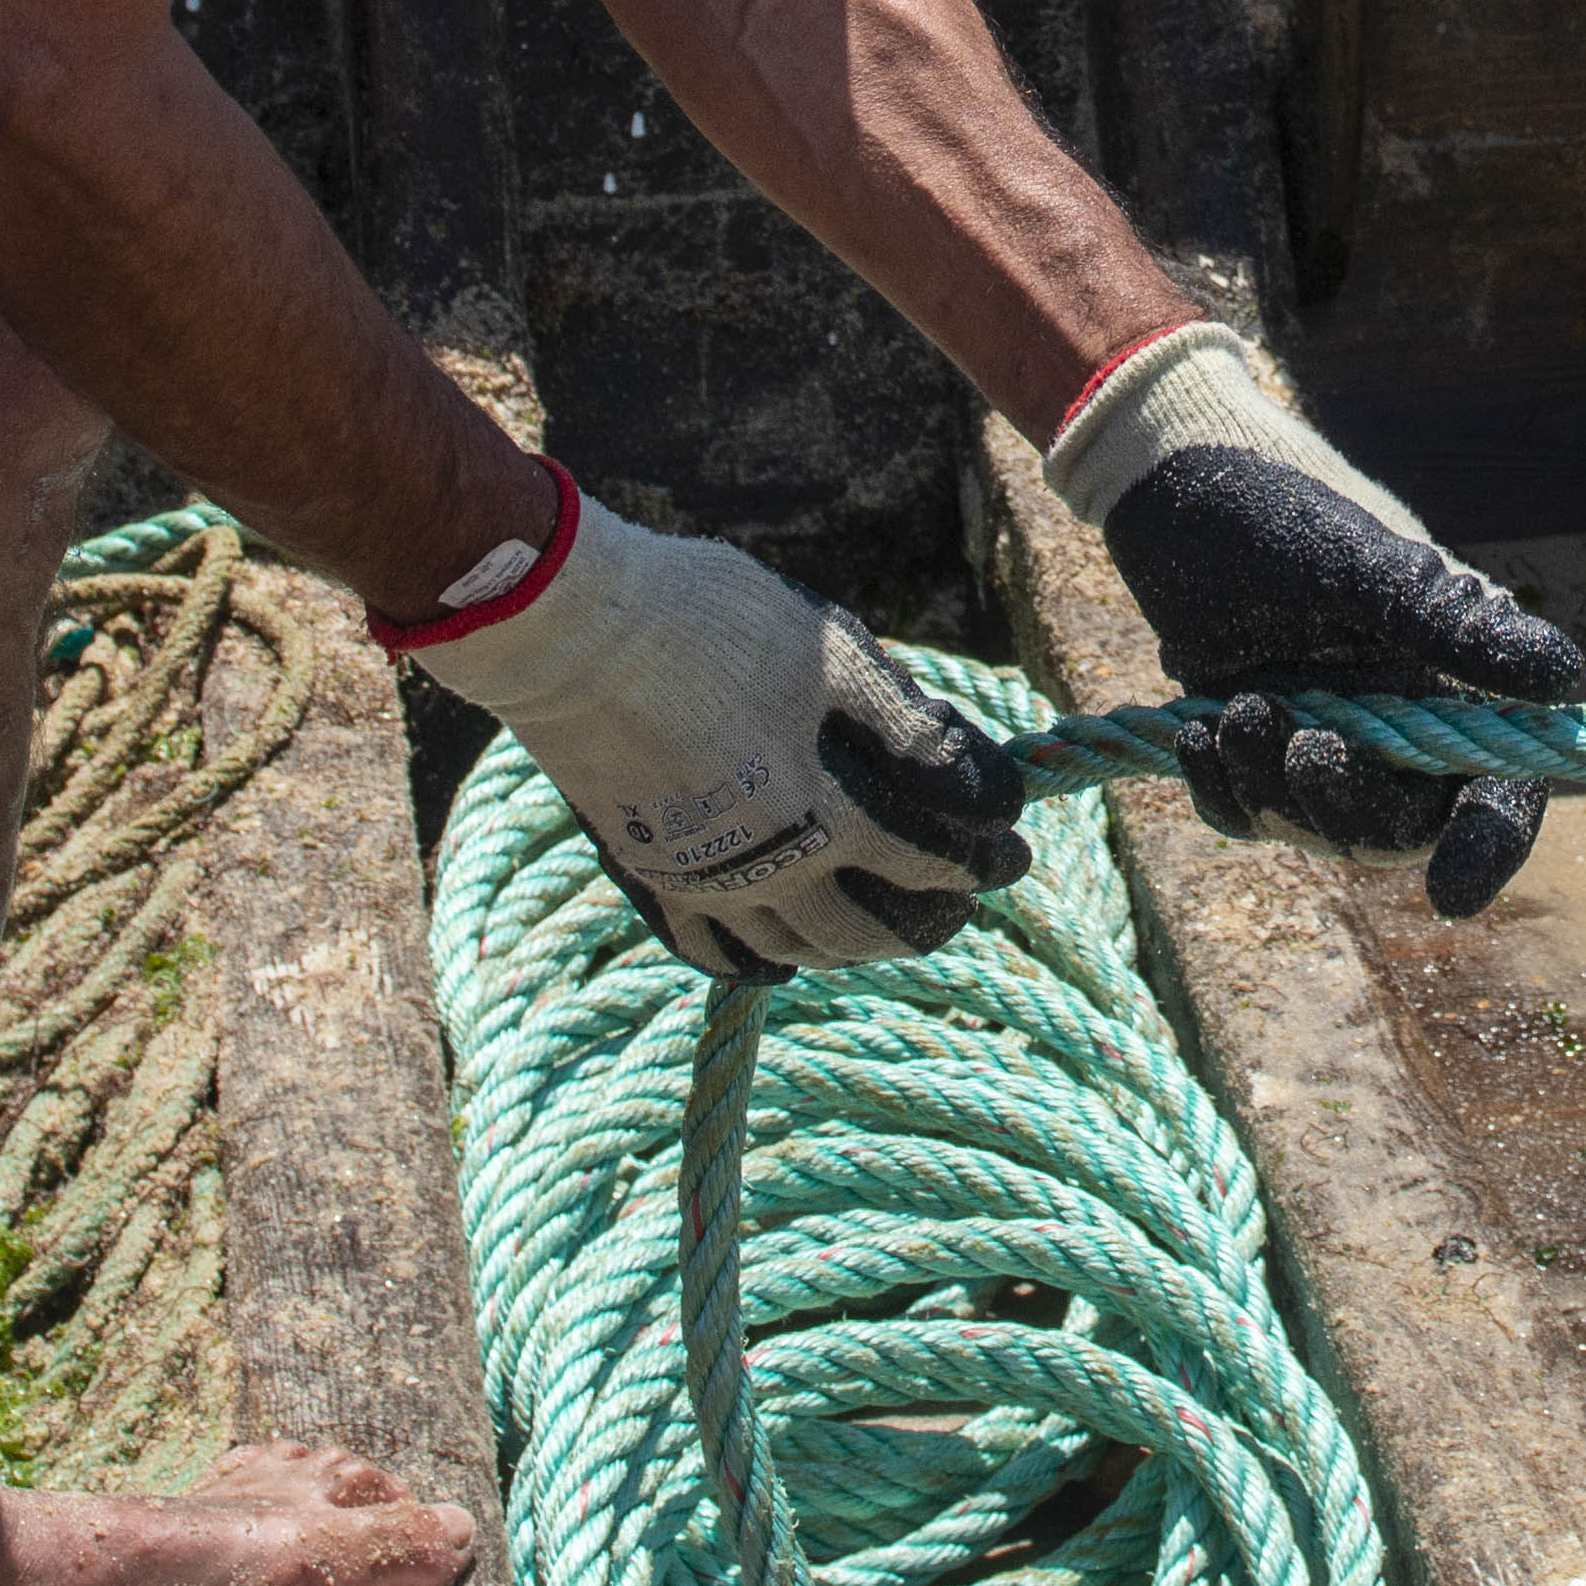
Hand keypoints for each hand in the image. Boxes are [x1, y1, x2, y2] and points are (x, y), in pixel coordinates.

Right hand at [385, 477, 1021, 972]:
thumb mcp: (835, 654)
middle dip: (932, 916)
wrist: (572, 631)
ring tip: (884, 921)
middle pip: (872, 929)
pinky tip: (785, 954)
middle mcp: (769, 868)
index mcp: (825, 812)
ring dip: (855, 944)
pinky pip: (715, 954)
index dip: (985, 854)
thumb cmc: (712, 623)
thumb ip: (912, 728)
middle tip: (964, 897)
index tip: (1013, 847)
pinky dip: (763, 962)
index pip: (932, 859)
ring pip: (799, 951)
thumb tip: (981, 782)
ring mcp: (703, 882)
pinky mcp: (648, 877)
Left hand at [1039, 324, 1585, 915]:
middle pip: (1402, 823)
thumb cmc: (1277, 506)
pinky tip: (1193, 731)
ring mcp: (1324, 733)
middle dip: (1348, 805)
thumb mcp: (1365, 567)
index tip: (1453, 895)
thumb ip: (1456, 629)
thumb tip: (1568, 681)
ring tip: (1232, 713)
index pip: (1496, 784)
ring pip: (1318, 822)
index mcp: (1449, 675)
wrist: (1167, 485)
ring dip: (1272, 788)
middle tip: (1303, 746)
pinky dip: (1221, 788)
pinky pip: (1247, 809)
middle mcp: (1396, 718)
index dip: (1489, 844)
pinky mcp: (1256, 742)